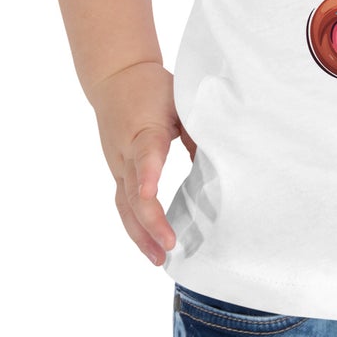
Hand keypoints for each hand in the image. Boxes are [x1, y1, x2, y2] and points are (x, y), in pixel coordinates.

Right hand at [84, 60, 198, 267]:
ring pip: (125, 205)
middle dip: (150, 221)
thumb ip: (198, 130)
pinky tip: (149, 246)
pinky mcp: (118, 172)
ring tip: (159, 259)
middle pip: (132, 191)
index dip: (148, 174)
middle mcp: (126, 152)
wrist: (115, 76)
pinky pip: (124, 204)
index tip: (151, 193)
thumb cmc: (152, 88)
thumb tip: (220, 162)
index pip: (146, 153)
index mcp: (145, 129)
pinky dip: (136, 228)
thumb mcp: (180, 100)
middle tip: (170, 245)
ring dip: (140, 234)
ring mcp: (118, 165)